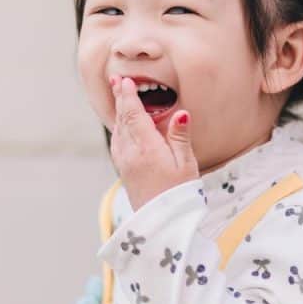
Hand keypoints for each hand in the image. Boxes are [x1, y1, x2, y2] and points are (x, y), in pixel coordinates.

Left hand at [109, 75, 199, 209]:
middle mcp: (130, 154)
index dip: (128, 96)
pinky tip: (123, 125)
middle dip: (119, 99)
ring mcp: (124, 163)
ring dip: (118, 112)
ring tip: (119, 96)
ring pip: (118, 131)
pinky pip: (118, 142)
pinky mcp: (124, 171)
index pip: (133, 115)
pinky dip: (119, 127)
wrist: (162, 224)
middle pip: (122, 120)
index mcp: (146, 148)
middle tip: (116, 79)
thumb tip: (181, 113)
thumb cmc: (179, 194)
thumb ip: (180, 137)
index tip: (125, 80)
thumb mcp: (186, 164)